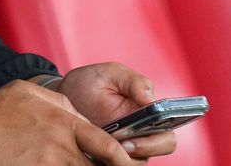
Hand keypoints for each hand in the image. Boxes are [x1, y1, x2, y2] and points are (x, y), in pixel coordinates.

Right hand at [0, 79, 134, 164]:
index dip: (122, 159)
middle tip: (104, 165)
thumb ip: (59, 102)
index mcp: (62, 121)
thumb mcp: (28, 92)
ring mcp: (45, 165)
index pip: (106, 146)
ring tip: (68, 161)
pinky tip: (42, 164)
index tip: (127, 163)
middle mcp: (59, 146)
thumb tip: (79, 115)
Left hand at [51, 63, 176, 162]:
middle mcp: (140, 136)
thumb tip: (153, 100)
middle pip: (154, 155)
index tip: (141, 132)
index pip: (167, 137)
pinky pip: (112, 165)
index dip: (159, 140)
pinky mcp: (106, 156)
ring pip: (133, 163)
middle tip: (123, 143)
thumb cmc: (92, 82)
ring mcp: (123, 148)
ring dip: (122, 156)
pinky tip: (93, 148)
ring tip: (105, 143)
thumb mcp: (112, 74)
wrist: (64, 93)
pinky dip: (106, 160)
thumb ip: (136, 82)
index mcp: (149, 116)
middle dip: (143, 150)